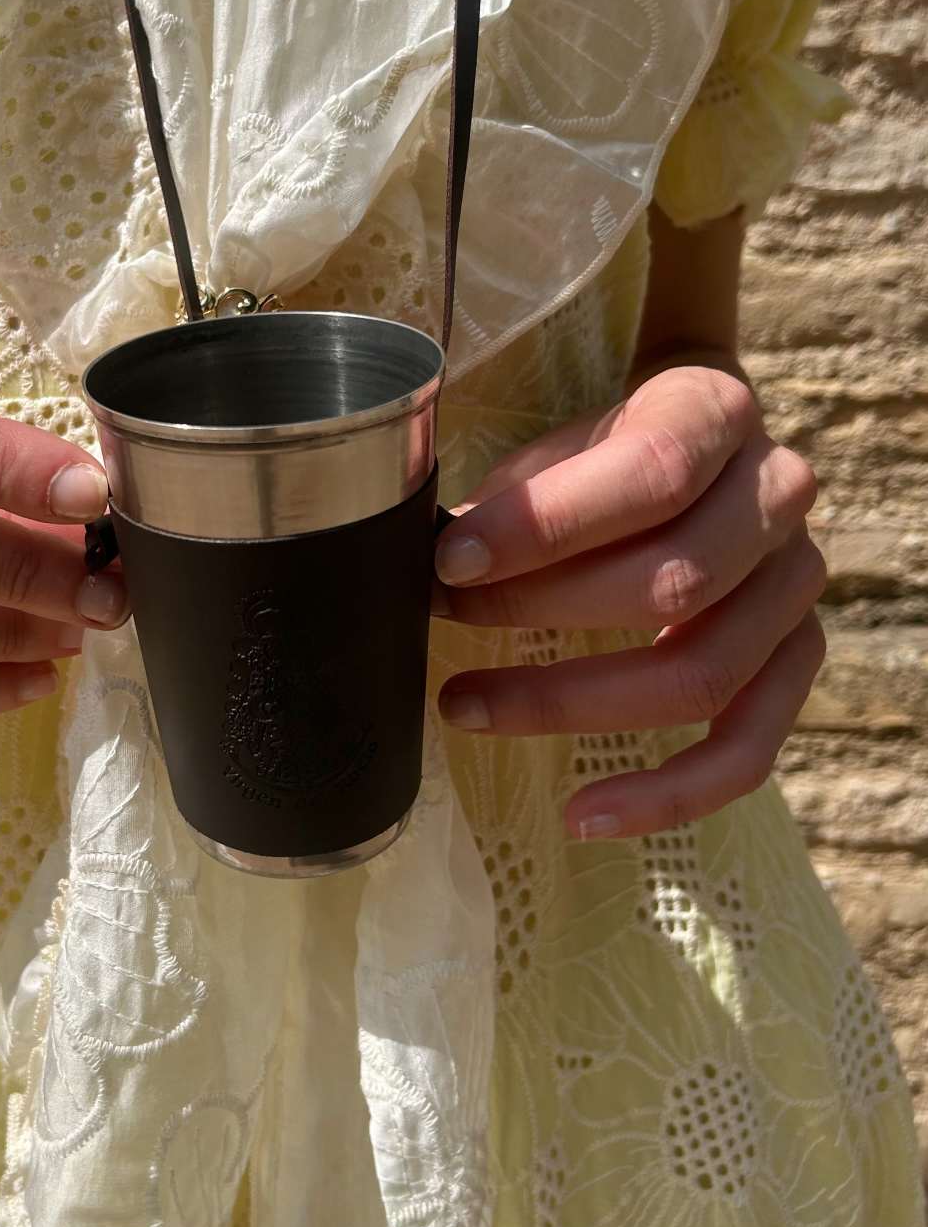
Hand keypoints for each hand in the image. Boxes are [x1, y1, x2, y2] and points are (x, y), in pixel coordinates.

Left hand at [432, 363, 824, 838]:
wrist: (695, 449)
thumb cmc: (603, 451)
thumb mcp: (562, 442)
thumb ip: (514, 496)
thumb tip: (428, 561)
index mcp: (718, 413)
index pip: (650, 473)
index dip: (547, 525)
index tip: (449, 558)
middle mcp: (778, 496)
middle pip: (674, 581)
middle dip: (537, 609)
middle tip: (440, 615)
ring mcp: (797, 586)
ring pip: (702, 674)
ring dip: (568, 701)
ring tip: (463, 704)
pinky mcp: (796, 662)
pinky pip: (747, 750)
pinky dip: (667, 794)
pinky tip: (583, 813)